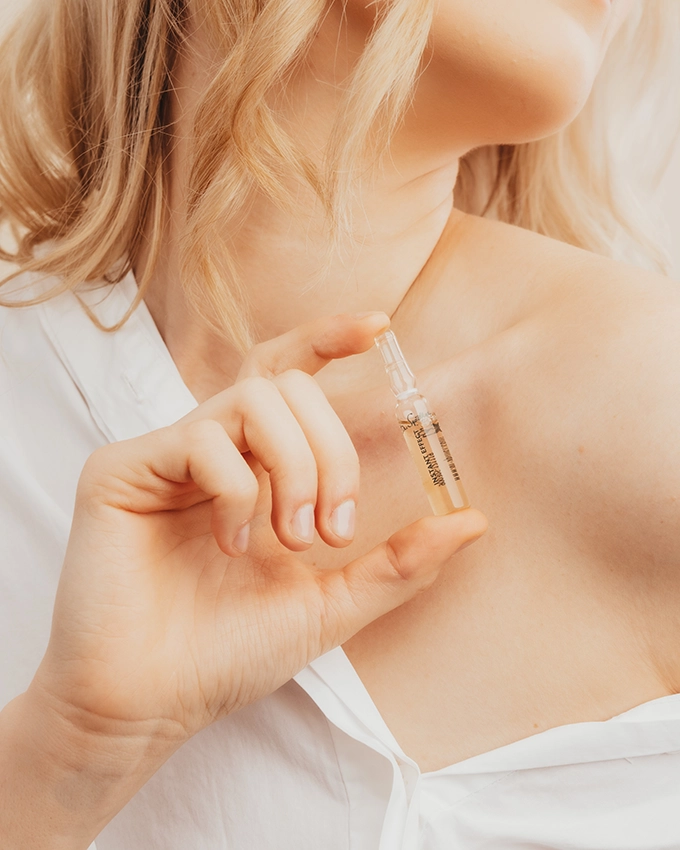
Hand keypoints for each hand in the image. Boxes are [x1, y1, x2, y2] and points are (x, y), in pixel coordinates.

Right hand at [33, 312, 486, 744]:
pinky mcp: (121, 468)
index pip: (287, 377)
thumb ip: (398, 562)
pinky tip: (232, 544)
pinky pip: (202, 438)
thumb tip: (473, 521)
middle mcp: (212, 450)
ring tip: (290, 539)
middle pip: (287, 386)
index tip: (379, 329)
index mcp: (253, 470)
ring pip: (253, 398)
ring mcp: (166, 456)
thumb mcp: (331, 605)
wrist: (152, 703)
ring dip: (295, 468)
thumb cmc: (230, 654)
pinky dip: (240, 491)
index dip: (327, 339)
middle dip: (330, 453)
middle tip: (329, 531)